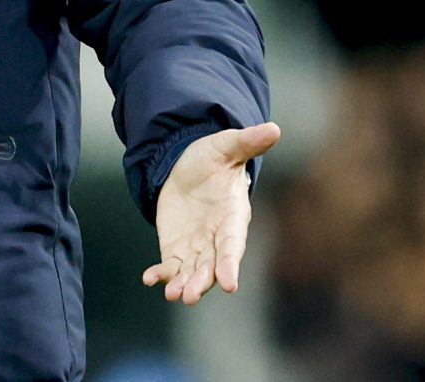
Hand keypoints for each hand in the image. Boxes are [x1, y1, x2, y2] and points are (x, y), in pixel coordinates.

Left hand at [141, 121, 281, 305]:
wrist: (188, 164)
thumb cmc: (214, 156)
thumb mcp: (227, 145)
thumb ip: (248, 141)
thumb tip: (274, 128)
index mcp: (233, 216)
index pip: (233, 244)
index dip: (231, 263)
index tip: (230, 284)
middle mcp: (217, 238)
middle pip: (211, 266)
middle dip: (202, 282)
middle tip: (190, 296)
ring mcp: (196, 246)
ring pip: (192, 272)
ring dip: (183, 285)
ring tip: (172, 294)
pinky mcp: (176, 248)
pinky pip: (170, 266)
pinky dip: (161, 274)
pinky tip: (149, 278)